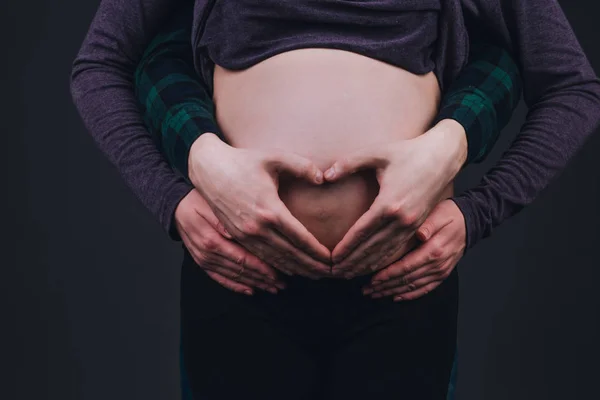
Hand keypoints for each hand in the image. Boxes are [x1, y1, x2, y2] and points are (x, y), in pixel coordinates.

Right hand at [175, 189, 285, 294]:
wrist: (176, 206)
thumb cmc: (197, 201)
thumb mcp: (211, 205)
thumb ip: (225, 221)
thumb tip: (239, 234)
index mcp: (212, 240)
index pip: (243, 259)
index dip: (262, 269)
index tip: (279, 274)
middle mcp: (208, 254)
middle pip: (241, 271)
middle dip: (263, 279)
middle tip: (282, 284)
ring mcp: (204, 260)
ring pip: (233, 277)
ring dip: (254, 284)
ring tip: (272, 288)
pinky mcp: (202, 263)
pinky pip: (220, 278)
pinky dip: (236, 286)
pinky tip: (250, 290)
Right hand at [188, 133, 331, 278]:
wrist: (209, 168)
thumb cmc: (243, 161)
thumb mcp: (275, 158)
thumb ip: (302, 166)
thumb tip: (323, 178)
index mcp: (270, 210)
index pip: (300, 238)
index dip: (317, 251)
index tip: (331, 259)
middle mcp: (257, 227)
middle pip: (290, 255)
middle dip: (311, 266)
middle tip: (328, 274)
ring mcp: (244, 234)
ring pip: (274, 261)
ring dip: (295, 270)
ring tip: (312, 276)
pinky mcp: (235, 236)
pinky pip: (258, 258)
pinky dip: (274, 268)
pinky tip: (285, 273)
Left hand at [324, 119, 466, 277]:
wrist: (442, 156)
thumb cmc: (408, 151)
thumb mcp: (376, 153)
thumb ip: (348, 163)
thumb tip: (324, 175)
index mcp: (389, 202)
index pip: (361, 232)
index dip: (345, 247)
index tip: (331, 258)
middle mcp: (402, 219)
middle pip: (372, 248)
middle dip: (352, 262)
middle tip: (334, 273)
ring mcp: (412, 224)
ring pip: (386, 253)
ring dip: (366, 265)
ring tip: (349, 274)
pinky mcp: (418, 225)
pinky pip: (398, 249)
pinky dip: (383, 260)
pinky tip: (372, 267)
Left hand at [362, 199, 465, 300]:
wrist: (471, 222)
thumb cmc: (450, 215)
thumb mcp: (439, 214)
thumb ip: (428, 225)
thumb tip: (420, 234)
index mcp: (434, 250)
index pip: (406, 267)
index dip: (388, 275)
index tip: (372, 279)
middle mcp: (437, 265)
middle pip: (406, 280)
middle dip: (385, 287)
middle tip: (367, 291)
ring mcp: (441, 271)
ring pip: (413, 287)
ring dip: (393, 292)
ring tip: (376, 295)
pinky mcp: (443, 274)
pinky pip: (425, 288)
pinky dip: (410, 295)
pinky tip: (397, 297)